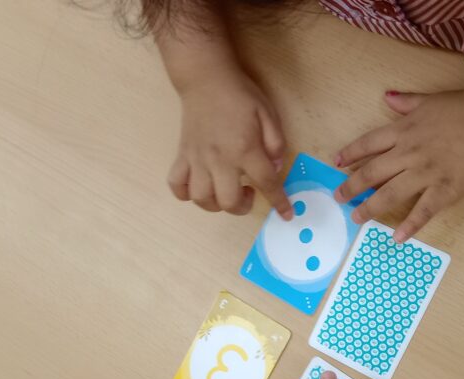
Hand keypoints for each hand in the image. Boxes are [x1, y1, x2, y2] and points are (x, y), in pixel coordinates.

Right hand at [168, 66, 292, 218]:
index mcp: (245, 149)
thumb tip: (275, 168)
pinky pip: (177, 185)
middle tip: (248, 193)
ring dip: (215, 204)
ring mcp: (197, 159)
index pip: (266, 183)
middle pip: (228, 201)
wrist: (206, 79)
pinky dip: (185, 194)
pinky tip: (199, 187)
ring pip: (201, 198)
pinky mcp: (182, 156)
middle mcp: (220, 159)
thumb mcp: (268, 114)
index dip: (279, 202)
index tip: (286, 214)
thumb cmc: (240, 95)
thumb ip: (276, 143)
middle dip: (241, 207)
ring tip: (225, 192)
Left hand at [334, 74, 463, 241]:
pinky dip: (409, 226)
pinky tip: (396, 238)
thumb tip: (387, 97)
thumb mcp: (430, 100)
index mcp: (403, 131)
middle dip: (351, 187)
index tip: (337, 164)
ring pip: (389, 194)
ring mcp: (424, 174)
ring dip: (370, 207)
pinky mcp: (444, 190)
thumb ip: (406, 102)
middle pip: (371, 173)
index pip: (368, 144)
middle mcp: (408, 154)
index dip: (350, 154)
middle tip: (338, 197)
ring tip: (356, 217)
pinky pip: (423, 211)